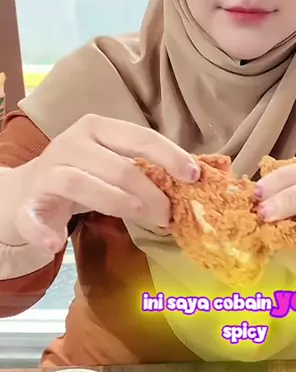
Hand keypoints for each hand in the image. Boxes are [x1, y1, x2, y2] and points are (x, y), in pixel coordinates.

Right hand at [12, 114, 199, 253]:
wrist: (25, 191)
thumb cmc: (82, 175)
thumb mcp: (112, 163)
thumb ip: (144, 169)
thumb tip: (192, 182)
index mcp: (97, 128)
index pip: (140, 137)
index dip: (170, 156)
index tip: (193, 176)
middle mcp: (71, 143)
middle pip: (119, 167)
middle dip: (150, 194)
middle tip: (168, 216)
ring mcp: (47, 172)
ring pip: (82, 184)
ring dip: (116, 204)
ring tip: (141, 220)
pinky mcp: (26, 202)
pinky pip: (33, 217)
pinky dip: (44, 231)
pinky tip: (56, 243)